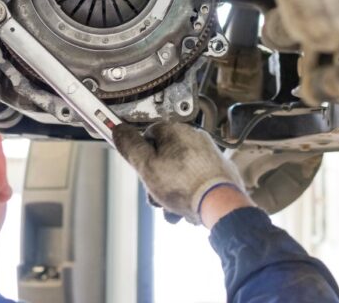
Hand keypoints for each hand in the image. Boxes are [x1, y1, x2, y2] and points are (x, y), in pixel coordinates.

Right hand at [112, 122, 248, 224]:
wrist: (220, 204)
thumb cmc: (185, 185)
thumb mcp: (146, 167)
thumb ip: (130, 147)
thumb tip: (118, 130)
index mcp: (176, 131)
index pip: (148, 135)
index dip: (141, 155)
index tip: (140, 170)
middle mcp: (194, 137)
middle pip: (164, 156)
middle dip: (157, 180)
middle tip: (156, 195)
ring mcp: (208, 154)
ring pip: (179, 172)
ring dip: (171, 192)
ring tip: (171, 209)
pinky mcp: (219, 170)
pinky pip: (195, 180)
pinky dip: (188, 193)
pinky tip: (186, 209)